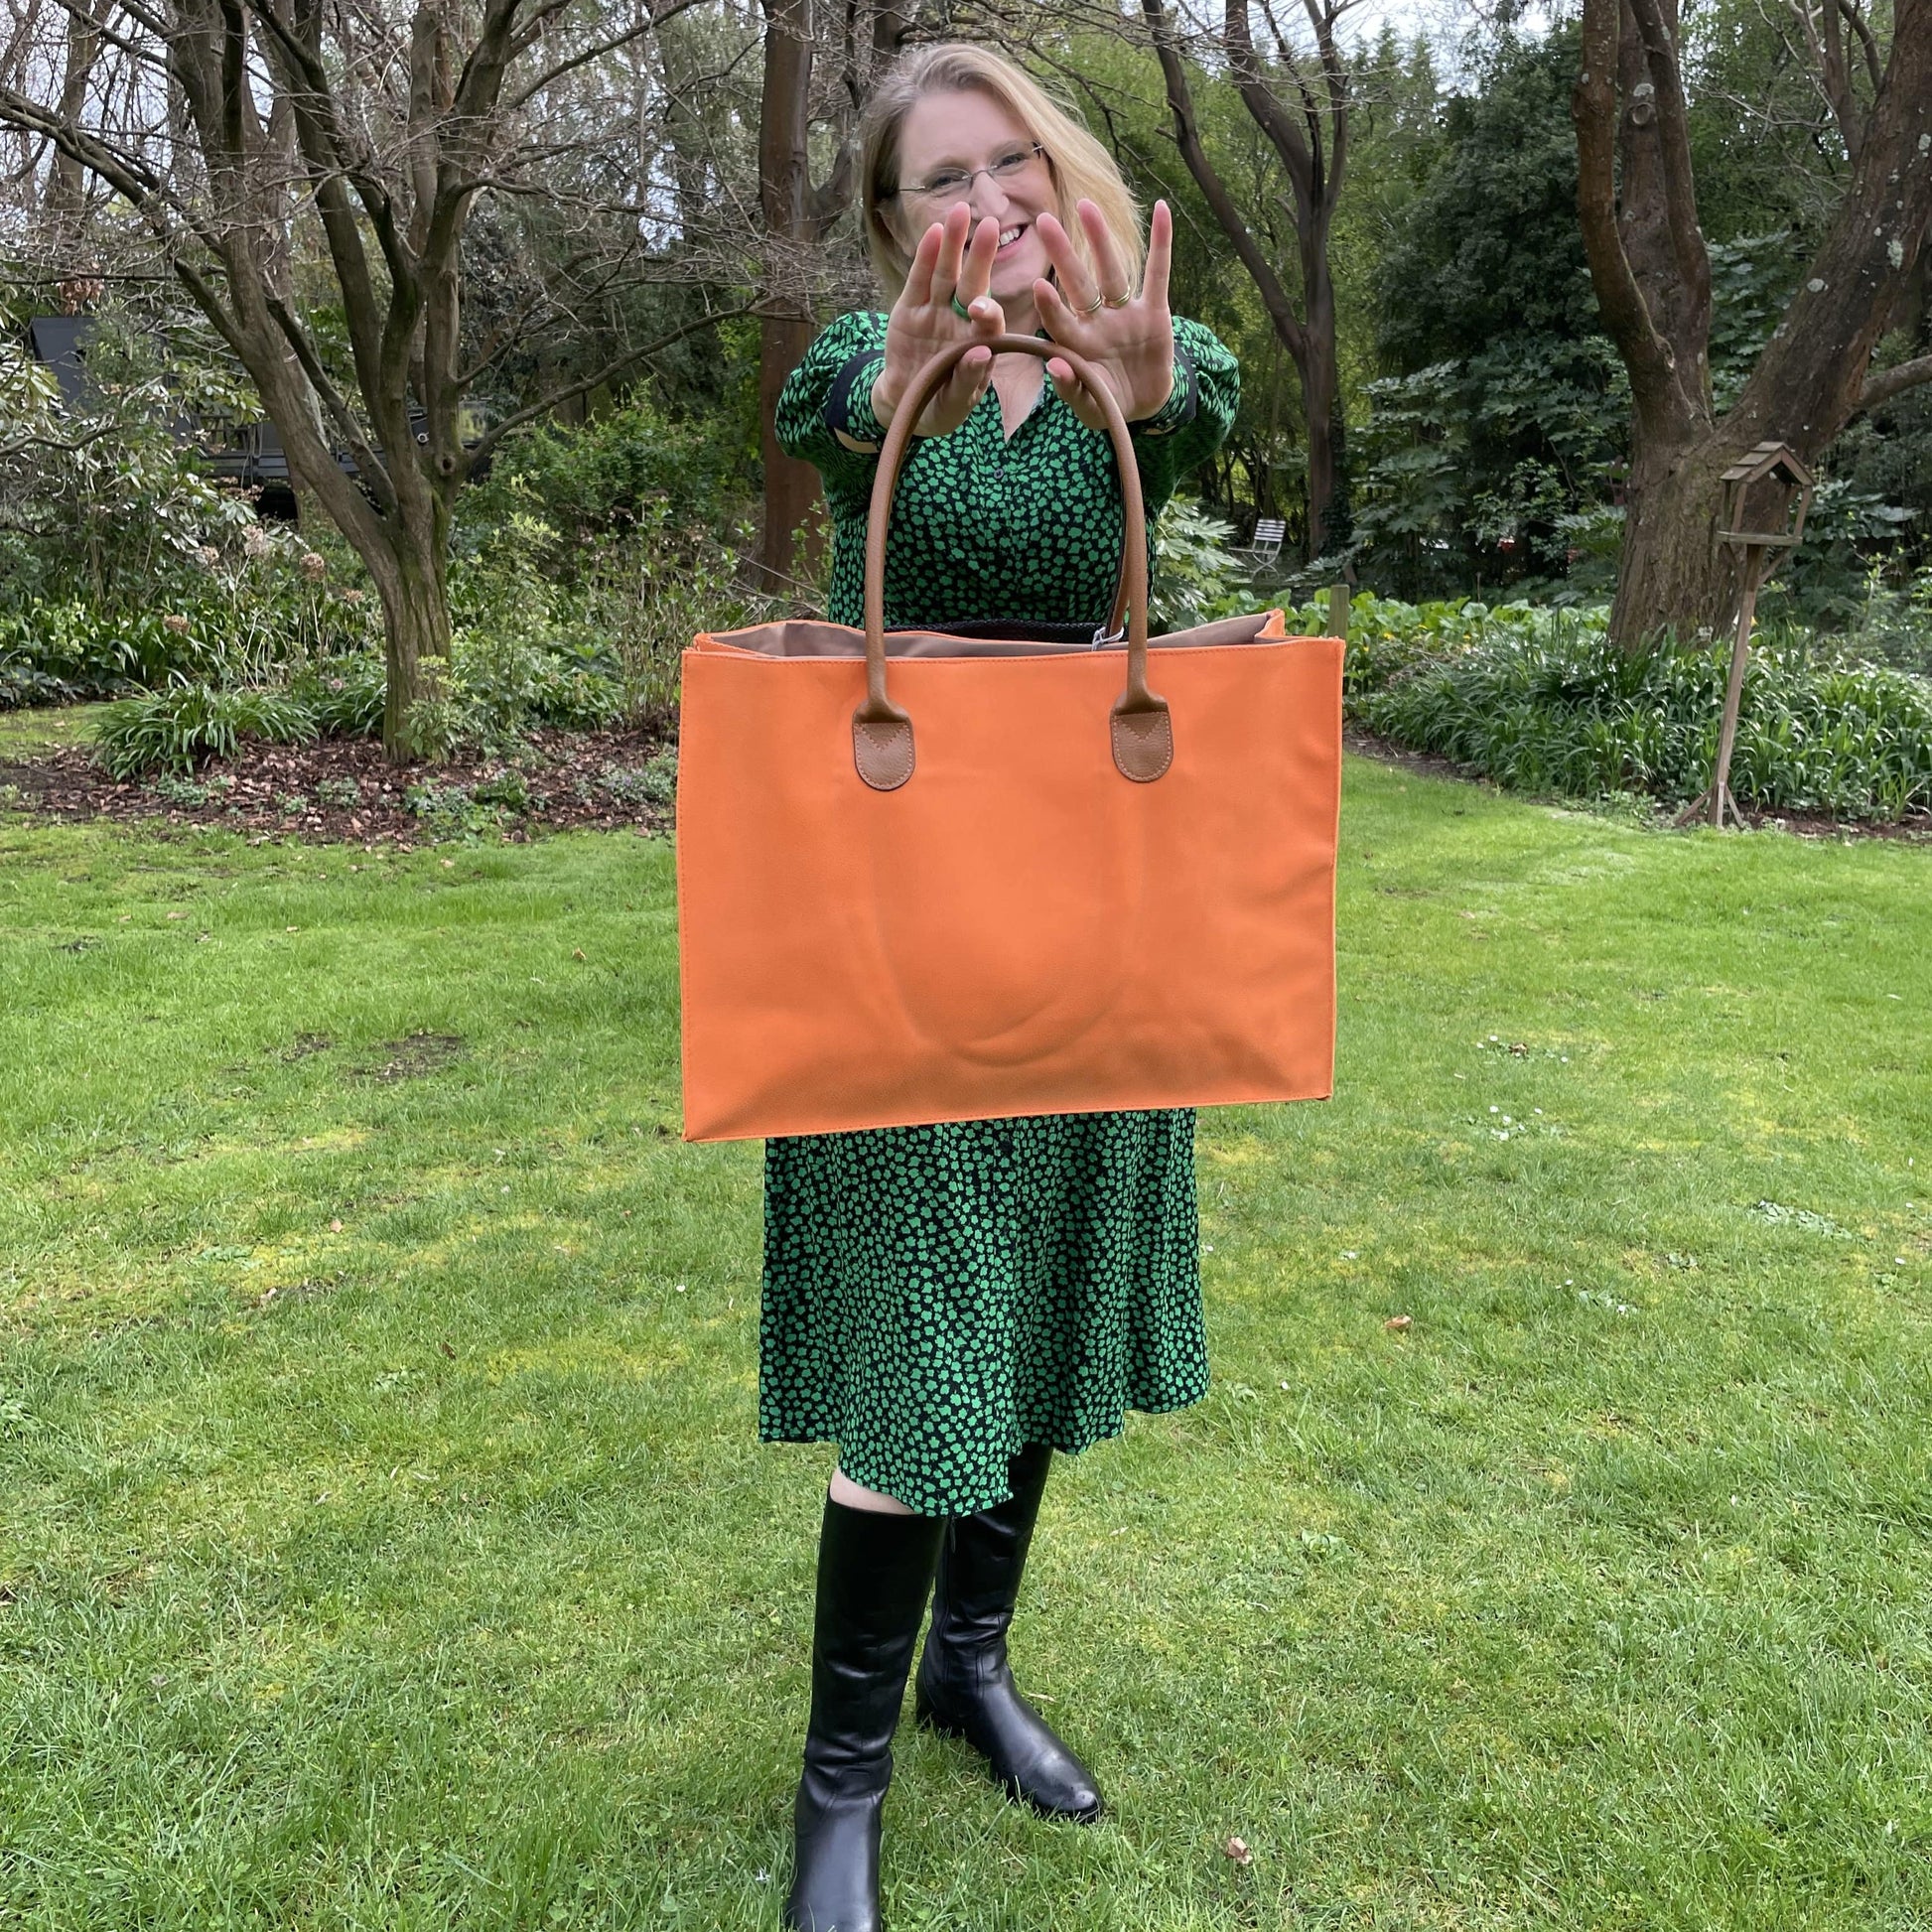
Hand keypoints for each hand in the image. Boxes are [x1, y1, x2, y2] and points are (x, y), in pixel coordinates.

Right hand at [872, 205, 1007, 437]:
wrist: (905, 405)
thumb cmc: (940, 406)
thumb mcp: (955, 404)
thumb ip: (968, 380)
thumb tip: (980, 354)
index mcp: (980, 343)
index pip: (989, 322)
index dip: (987, 311)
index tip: (980, 309)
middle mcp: (961, 321)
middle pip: (973, 285)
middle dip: (981, 257)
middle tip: (991, 226)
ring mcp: (936, 311)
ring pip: (947, 273)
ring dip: (953, 243)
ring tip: (959, 212)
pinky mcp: (910, 307)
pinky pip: (919, 279)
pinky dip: (925, 256)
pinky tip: (934, 232)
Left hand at [1032, 198, 1175, 433]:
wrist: (1144, 405)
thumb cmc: (1109, 404)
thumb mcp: (1090, 407)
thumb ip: (1071, 389)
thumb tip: (1054, 367)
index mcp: (1077, 344)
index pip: (1060, 321)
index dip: (1050, 306)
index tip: (1037, 286)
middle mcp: (1097, 322)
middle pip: (1078, 284)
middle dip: (1063, 255)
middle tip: (1043, 221)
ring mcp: (1125, 313)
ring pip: (1111, 271)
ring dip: (1100, 239)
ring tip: (1086, 206)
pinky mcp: (1155, 311)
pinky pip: (1158, 273)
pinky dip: (1162, 243)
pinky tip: (1163, 210)